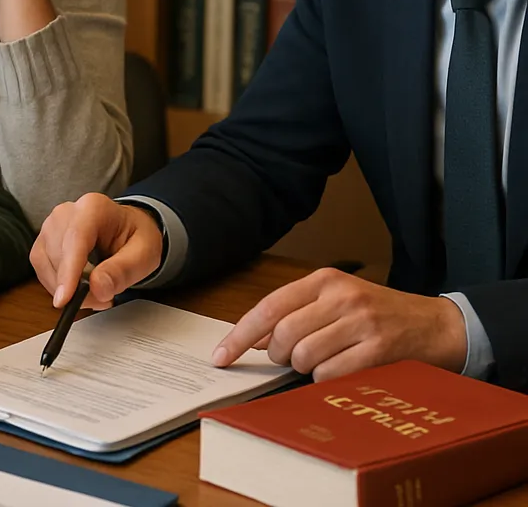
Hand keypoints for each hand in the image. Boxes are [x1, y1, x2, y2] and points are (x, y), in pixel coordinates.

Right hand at [30, 193, 164, 309]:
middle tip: (104, 298)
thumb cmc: (135, 237)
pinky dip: (58, 285)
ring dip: (68, 288)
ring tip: (96, 291)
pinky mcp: (43, 242)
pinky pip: (42, 270)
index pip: (75, 239)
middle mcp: (67, 212)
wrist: (127, 229)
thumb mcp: (144, 254)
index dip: (68, 271)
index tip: (65, 299)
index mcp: (94, 208)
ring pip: (46, 265)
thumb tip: (98, 288)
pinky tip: (79, 285)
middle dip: (77, 286)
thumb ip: (123, 271)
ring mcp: (51, 226)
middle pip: (60, 255)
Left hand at [212, 268, 468, 381]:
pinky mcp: (377, 350)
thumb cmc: (379, 315)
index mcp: (324, 280)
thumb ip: (296, 313)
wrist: (438, 326)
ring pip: (303, 357)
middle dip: (279, 355)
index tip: (220, 356)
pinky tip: (344, 370)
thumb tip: (251, 339)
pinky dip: (328, 380)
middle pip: (282, 335)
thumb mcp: (337, 301)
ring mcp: (360, 322)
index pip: (268, 307)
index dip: (240, 335)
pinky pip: (329, 375)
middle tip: (292, 358)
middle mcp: (340, 296)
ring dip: (306, 368)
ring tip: (326, 360)